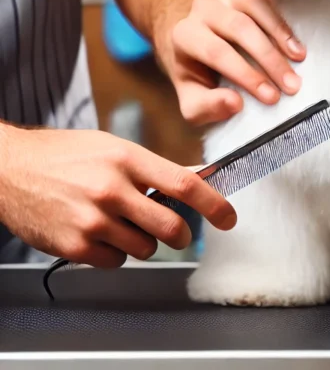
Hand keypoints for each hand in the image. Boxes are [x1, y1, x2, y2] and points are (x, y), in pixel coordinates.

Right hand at [0, 125, 235, 266]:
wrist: (10, 169)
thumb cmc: (65, 154)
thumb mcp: (113, 147)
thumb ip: (150, 167)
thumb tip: (192, 183)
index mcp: (128, 158)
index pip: (183, 184)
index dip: (213, 204)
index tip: (228, 218)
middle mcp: (112, 189)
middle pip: (170, 226)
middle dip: (181, 234)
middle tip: (177, 231)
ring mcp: (93, 220)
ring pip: (145, 248)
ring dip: (144, 242)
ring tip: (124, 223)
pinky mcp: (74, 245)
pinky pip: (115, 261)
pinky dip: (116, 253)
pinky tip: (101, 233)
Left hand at [164, 0, 305, 125]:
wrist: (198, 44)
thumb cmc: (199, 75)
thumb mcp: (194, 101)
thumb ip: (207, 107)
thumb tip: (235, 103)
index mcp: (185, 35)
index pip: (217, 52)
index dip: (247, 74)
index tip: (272, 97)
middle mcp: (203, 9)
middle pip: (239, 28)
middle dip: (269, 59)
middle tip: (292, 85)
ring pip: (255, 7)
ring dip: (280, 36)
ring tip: (299, 60)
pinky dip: (283, 23)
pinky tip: (296, 46)